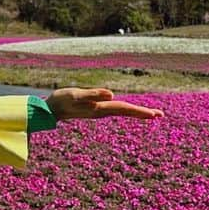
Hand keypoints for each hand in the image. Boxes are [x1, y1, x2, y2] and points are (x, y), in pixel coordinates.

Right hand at [45, 87, 163, 122]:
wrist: (49, 110)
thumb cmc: (61, 101)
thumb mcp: (76, 95)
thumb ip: (93, 95)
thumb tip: (111, 94)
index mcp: (100, 109)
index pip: (125, 108)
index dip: (140, 111)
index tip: (156, 115)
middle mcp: (102, 112)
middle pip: (126, 111)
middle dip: (143, 113)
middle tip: (160, 115)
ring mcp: (98, 111)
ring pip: (121, 111)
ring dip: (135, 112)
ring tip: (149, 113)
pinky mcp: (94, 109)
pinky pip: (114, 109)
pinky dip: (124, 109)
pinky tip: (125, 108)